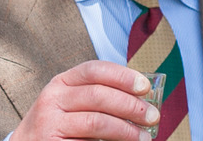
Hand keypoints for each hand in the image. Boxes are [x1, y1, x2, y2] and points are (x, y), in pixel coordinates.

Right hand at [11, 60, 158, 140]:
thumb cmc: (57, 125)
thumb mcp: (71, 103)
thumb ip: (98, 97)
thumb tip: (143, 99)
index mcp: (62, 82)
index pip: (94, 70)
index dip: (122, 76)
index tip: (145, 86)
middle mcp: (53, 98)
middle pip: (98, 95)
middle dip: (131, 106)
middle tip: (153, 116)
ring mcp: (49, 123)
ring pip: (96, 122)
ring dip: (126, 130)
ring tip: (144, 137)